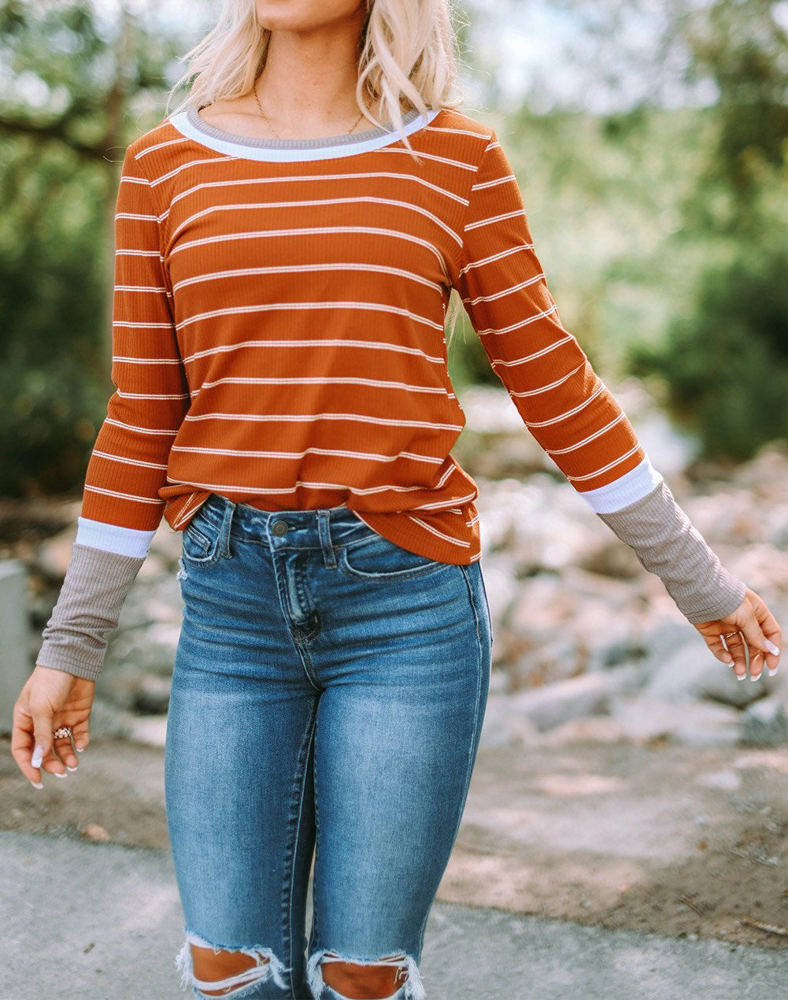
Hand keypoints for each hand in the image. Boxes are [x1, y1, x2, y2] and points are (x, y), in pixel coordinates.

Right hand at [11, 666, 94, 787]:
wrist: (74, 660)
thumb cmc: (51, 680)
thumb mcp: (42, 707)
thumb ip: (42, 733)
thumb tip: (39, 758)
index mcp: (25, 720)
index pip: (23, 749)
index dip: (28, 765)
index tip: (38, 780)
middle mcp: (43, 722)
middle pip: (44, 751)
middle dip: (51, 763)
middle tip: (62, 772)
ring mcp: (61, 720)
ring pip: (62, 746)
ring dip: (66, 757)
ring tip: (73, 764)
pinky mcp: (79, 716)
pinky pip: (78, 735)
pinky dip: (80, 743)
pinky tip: (82, 746)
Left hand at [694, 588, 780, 680]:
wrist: (699, 591)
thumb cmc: (726, 598)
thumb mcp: (746, 616)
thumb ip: (757, 635)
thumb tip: (771, 650)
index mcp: (757, 612)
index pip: (770, 634)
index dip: (772, 650)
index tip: (771, 666)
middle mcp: (742, 620)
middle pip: (754, 644)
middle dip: (755, 660)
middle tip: (755, 675)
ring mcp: (726, 625)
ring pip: (736, 648)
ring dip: (739, 661)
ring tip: (739, 673)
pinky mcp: (711, 631)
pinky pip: (718, 646)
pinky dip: (723, 655)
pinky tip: (727, 661)